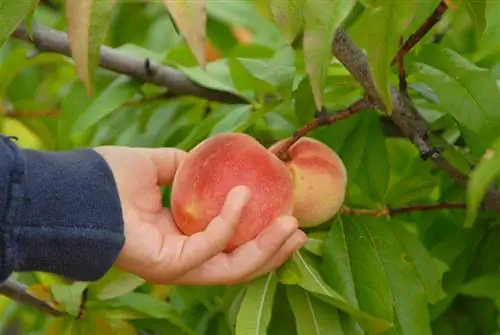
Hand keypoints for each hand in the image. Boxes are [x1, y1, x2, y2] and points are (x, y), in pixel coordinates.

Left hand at [94, 146, 307, 284]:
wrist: (74, 189)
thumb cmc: (108, 179)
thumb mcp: (156, 165)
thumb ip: (184, 166)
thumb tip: (206, 159)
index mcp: (181, 236)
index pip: (229, 246)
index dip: (259, 236)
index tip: (285, 217)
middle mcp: (182, 256)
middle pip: (237, 264)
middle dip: (272, 251)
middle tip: (300, 231)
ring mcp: (176, 265)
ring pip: (232, 268)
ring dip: (265, 248)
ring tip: (292, 227)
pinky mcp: (168, 264)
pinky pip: (208, 247)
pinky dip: (229, 223)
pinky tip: (243, 197)